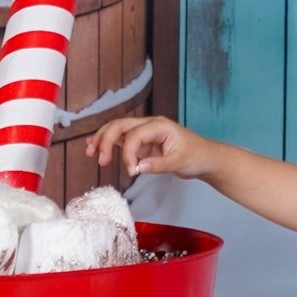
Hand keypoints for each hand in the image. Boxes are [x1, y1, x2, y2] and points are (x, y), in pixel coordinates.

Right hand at [85, 114, 212, 178]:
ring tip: (91, 153)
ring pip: (118, 130)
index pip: (135, 135)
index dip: (128, 153)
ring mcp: (145, 132)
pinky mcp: (143, 142)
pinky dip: (109, 143)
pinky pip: (122, 139)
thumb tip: (137, 167)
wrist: (206, 158)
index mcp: (160, 126)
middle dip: (106, 140)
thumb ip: (158, 164)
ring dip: (103, 139)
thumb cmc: (196, 156)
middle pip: (121, 125)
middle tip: (99, 159)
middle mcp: (150, 125)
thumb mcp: (180, 162)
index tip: (131, 171)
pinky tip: (96, 148)